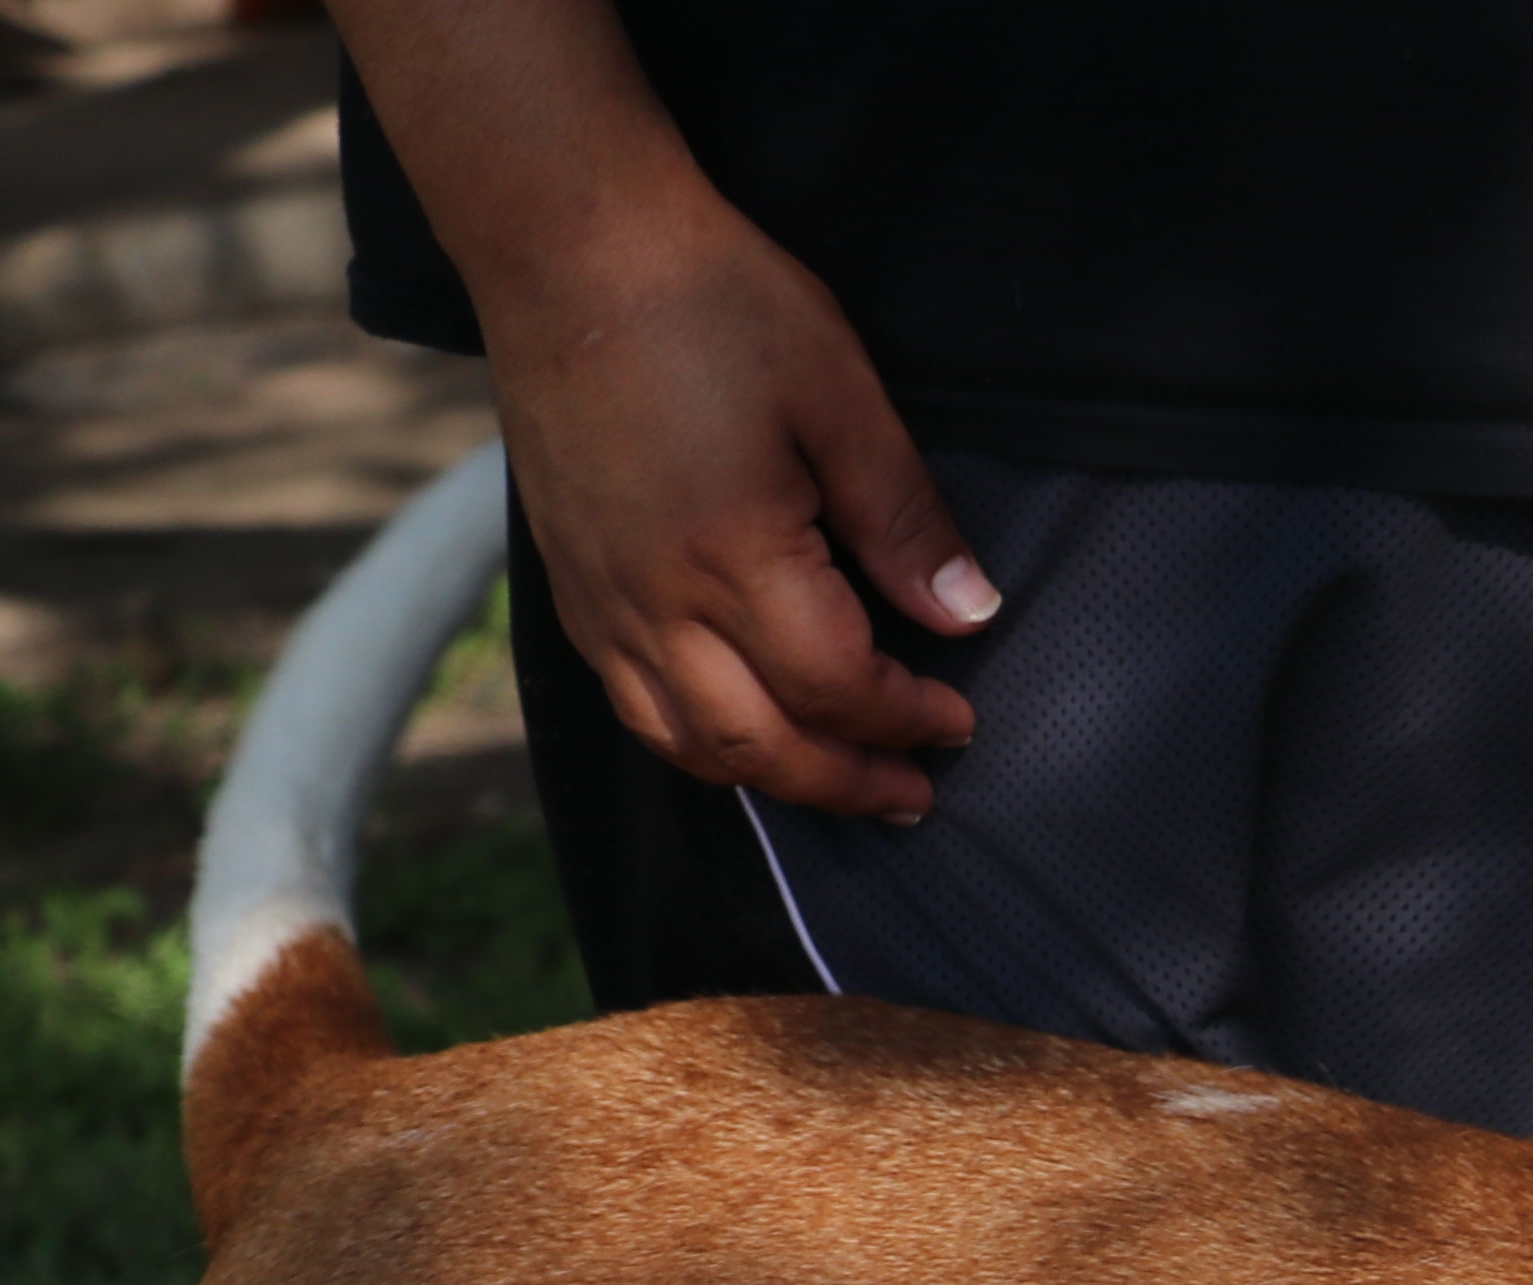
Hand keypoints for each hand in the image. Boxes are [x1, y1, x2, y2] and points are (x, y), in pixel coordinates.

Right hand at [327, 0, 998, 821]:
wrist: (565, 243)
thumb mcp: (839, 394)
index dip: (906, 718)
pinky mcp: (568, 585)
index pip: (836, 687)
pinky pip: (631, 705)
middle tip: (912, 794)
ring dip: (771, 780)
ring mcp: (602, 600)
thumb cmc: (709, 300)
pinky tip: (741, 733)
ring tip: (836, 782)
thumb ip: (902, 519)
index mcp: (732, 555)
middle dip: (846, 782)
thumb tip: (967, 613)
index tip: (958, 720)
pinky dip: (695, 743)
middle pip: (760, 745)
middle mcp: (655, 601)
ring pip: (686, 743)